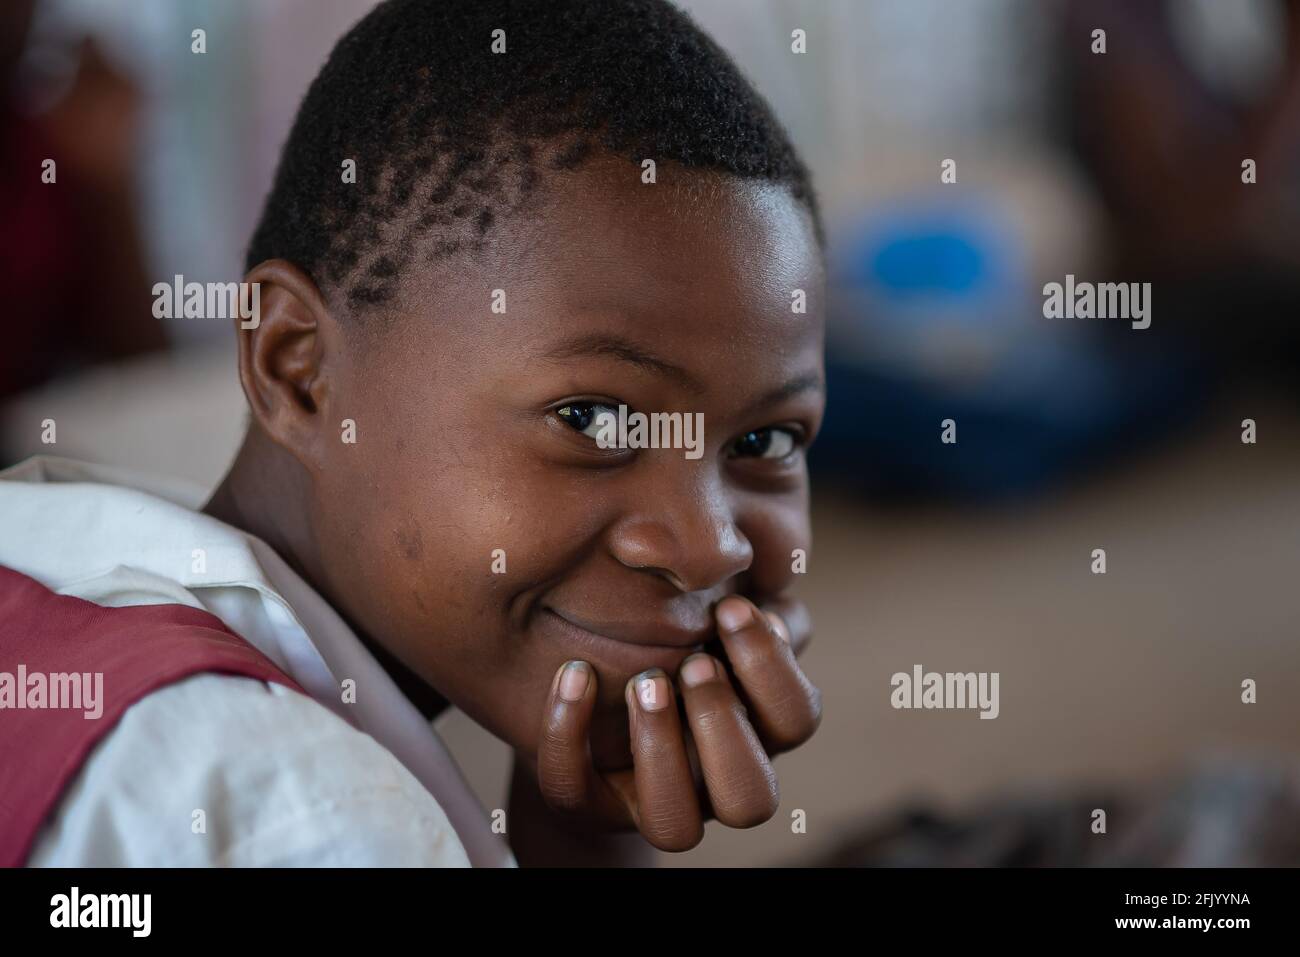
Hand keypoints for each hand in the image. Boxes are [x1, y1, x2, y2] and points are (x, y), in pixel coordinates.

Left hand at [534, 595, 820, 851]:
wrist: (582, 659)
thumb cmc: (665, 621)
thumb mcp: (707, 599)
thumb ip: (744, 587)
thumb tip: (771, 573)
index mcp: (758, 725)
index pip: (797, 718)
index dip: (772, 668)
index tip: (730, 607)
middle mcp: (715, 778)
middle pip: (752, 798)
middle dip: (725, 725)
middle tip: (693, 661)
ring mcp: (653, 799)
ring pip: (676, 827)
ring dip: (662, 750)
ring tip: (643, 682)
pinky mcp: (588, 801)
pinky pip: (574, 793)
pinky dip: (569, 735)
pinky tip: (572, 674)